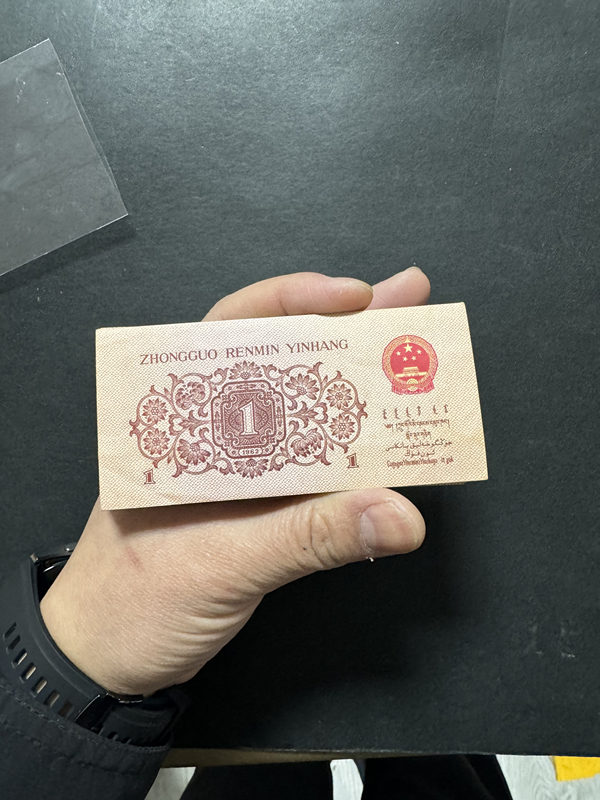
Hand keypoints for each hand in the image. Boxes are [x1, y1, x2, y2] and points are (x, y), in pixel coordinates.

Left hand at [41, 269, 429, 695]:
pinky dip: (354, 451)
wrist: (106, 662)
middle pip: (282, 362)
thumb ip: (309, 536)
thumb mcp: (221, 562)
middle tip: (410, 302)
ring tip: (412, 356)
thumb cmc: (131, 604)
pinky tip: (390, 436)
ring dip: (356, 385)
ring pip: (303, 411)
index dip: (294, 303)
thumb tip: (399, 514)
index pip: (234, 334)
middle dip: (347, 329)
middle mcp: (211, 433)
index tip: (355, 296)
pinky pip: (314, 468)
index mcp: (180, 420)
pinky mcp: (260, 508)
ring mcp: (238, 470)